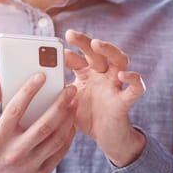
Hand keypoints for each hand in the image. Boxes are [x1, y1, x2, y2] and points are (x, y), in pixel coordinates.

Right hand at [0, 73, 76, 172]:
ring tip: (73, 102)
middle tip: (70, 89)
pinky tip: (71, 121)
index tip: (41, 76)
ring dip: (68, 119)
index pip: (15, 110)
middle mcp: (14, 152)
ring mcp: (29, 165)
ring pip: (56, 139)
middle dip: (59, 105)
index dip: (28, 91)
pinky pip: (60, 151)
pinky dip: (68, 135)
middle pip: (43, 126)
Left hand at [65, 30, 145, 167]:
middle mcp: (102, 75)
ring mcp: (115, 85)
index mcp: (87, 74)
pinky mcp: (125, 100)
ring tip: (97, 43)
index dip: (68, 54)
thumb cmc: (86, 117)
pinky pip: (135, 88)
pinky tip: (123, 75)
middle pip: (97, 52)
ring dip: (109, 50)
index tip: (55, 53)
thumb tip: (37, 84)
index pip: (78, 58)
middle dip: (85, 42)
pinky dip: (133, 79)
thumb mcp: (67, 103)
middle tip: (70, 34)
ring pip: (120, 60)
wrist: (105, 138)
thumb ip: (57, 92)